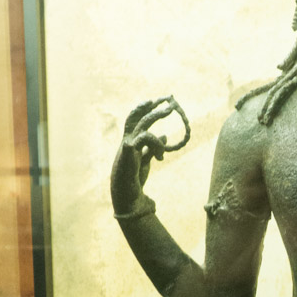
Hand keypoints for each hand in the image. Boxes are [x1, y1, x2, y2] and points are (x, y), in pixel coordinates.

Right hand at [110, 96, 190, 214]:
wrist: (127, 197)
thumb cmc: (134, 180)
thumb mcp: (146, 161)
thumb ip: (152, 148)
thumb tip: (164, 134)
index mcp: (130, 142)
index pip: (135, 120)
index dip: (144, 108)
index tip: (158, 101)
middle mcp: (127, 141)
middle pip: (137, 118)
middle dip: (151, 106)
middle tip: (168, 99)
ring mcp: (127, 147)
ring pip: (142, 125)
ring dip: (156, 115)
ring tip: (170, 111)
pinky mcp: (130, 154)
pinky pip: (145, 139)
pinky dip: (156, 144)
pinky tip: (160, 156)